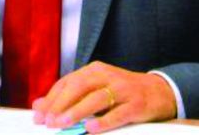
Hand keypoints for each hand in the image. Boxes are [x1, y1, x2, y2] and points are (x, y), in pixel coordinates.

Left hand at [31, 61, 175, 132]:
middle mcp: (108, 76)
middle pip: (79, 87)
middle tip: (47, 121)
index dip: (51, 98)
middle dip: (60, 104)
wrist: (160, 92)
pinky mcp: (137, 104)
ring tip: (61, 124)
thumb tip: (38, 105)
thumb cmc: (123, 92)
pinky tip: (90, 129)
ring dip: (76, 112)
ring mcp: (123, 89)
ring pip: (96, 99)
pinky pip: (118, 113)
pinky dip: (103, 121)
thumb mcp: (96, 88)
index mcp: (95, 70)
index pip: (68, 82)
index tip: (38, 114)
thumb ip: (69, 95)